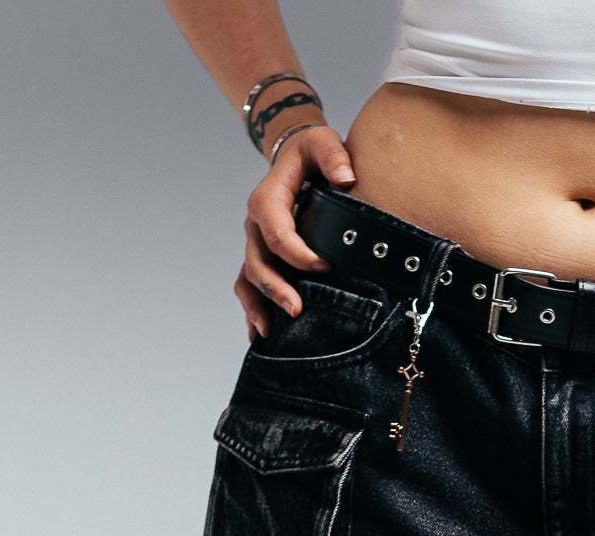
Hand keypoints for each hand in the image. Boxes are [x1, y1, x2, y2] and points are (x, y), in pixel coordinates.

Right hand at [236, 123, 355, 341]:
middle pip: (258, 262)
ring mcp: (255, 243)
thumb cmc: (311, 152)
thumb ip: (333, 154)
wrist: (296, 156)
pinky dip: (253, 309)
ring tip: (271, 332)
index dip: (298, 254)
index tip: (324, 267)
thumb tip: (346, 178)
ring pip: (249, 278)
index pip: (278, 233)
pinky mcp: (262, 256)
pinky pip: (249, 285)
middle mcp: (255, 224)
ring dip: (258, 305)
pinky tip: (260, 335)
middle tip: (298, 310)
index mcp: (268, 200)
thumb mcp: (322, 141)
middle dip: (276, 288)